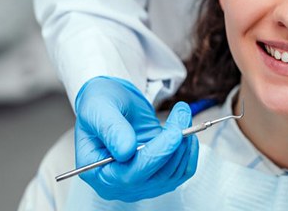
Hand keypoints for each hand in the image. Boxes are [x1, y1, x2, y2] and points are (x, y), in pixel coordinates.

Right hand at [74, 76, 197, 201]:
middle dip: (175, 144)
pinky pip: (182, 170)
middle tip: (181, 112)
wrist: (111, 103)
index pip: (132, 174)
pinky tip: (185, 129)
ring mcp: (142, 180)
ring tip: (181, 113)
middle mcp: (121, 184)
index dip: (156, 154)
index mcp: (99, 173)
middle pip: (158, 176)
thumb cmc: (99, 105)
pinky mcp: (159, 172)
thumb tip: (125, 151)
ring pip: (174, 172)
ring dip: (184, 143)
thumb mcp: (98, 109)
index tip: (175, 133)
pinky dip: (189, 150)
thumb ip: (110, 129)